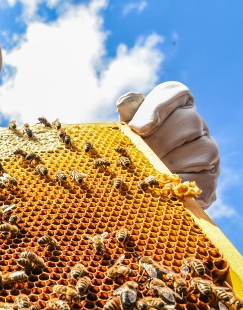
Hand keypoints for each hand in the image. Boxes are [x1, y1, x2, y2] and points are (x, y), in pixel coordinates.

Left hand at [116, 81, 218, 208]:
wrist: (139, 192)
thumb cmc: (130, 157)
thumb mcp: (124, 136)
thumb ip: (126, 119)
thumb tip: (126, 102)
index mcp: (173, 108)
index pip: (175, 93)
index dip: (158, 107)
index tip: (139, 128)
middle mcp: (195, 125)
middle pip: (189, 121)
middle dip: (160, 141)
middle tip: (140, 157)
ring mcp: (207, 150)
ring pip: (202, 148)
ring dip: (171, 164)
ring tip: (149, 175)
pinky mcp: (210, 177)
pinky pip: (203, 178)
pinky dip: (180, 184)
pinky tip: (163, 188)